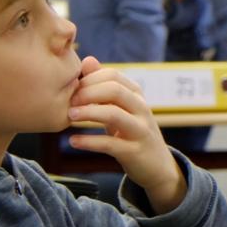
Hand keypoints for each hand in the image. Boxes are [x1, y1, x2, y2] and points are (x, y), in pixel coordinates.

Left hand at [66, 56, 185, 211]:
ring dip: (88, 113)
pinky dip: (88, 141)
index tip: (72, 88)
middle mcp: (141, 108)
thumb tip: (88, 60)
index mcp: (136, 94)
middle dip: (88, 93)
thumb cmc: (131, 132)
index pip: (113, 75)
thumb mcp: (120, 107)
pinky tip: (73, 141)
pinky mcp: (134, 151)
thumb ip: (104, 86)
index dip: (89, 79)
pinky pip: (109, 144)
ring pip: (114, 114)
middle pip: (114, 90)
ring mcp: (140, 130)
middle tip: (69, 101)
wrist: (157, 166)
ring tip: (69, 116)